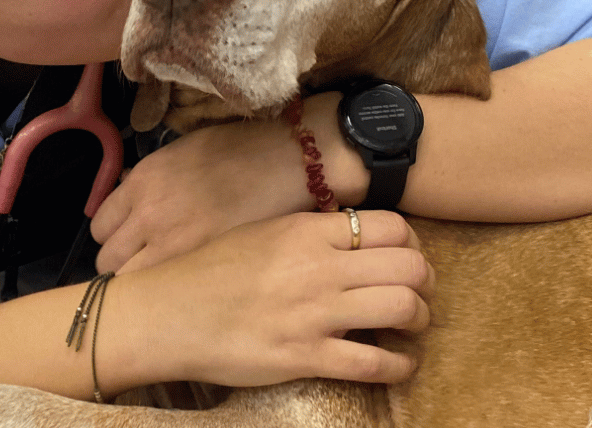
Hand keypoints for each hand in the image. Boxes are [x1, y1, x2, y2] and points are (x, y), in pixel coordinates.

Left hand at [93, 117, 316, 272]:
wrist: (287, 158)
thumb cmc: (239, 149)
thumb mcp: (181, 153)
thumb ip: (148, 180)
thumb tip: (128, 194)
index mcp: (142, 182)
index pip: (99, 227)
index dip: (112, 238)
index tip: (126, 244)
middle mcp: (148, 215)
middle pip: (107, 261)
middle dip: (119, 265)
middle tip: (142, 267)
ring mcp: (173, 244)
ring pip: (129, 282)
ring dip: (141, 283)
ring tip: (163, 281)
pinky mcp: (202, 264)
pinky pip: (166, 288)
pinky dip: (168, 291)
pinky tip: (185, 287)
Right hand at [113, 209, 434, 387]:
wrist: (166, 314)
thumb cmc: (209, 272)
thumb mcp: (262, 233)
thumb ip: (310, 233)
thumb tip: (352, 236)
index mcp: (308, 231)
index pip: (394, 226)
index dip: (413, 245)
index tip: (406, 260)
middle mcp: (318, 267)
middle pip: (410, 266)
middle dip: (425, 284)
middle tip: (417, 296)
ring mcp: (314, 314)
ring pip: (403, 309)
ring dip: (418, 321)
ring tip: (408, 329)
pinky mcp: (305, 357)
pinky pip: (376, 364)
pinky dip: (400, 367)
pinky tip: (397, 365)